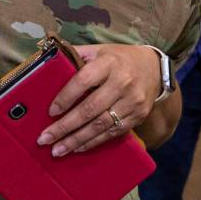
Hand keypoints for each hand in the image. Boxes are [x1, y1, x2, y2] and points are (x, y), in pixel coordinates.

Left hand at [36, 44, 160, 156]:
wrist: (155, 69)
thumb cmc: (120, 59)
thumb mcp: (100, 50)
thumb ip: (77, 55)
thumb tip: (50, 61)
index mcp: (109, 63)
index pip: (83, 80)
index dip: (66, 97)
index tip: (51, 112)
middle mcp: (122, 82)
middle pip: (90, 108)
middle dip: (65, 126)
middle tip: (45, 138)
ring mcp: (132, 101)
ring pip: (100, 125)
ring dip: (77, 140)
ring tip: (58, 150)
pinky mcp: (138, 116)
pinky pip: (112, 133)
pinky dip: (93, 142)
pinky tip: (78, 148)